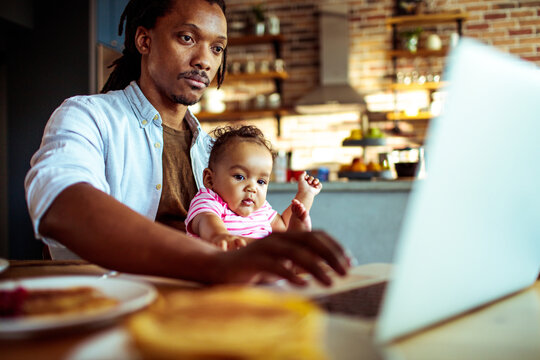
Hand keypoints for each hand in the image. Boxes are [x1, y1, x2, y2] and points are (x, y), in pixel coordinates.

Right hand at [213, 230, 350, 285]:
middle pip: (310, 241)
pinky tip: (303, 285)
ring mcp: (265, 248)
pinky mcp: (254, 260)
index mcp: (287, 236)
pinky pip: (275, 266)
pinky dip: (290, 274)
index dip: (335, 246)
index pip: (317, 235)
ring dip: (316, 267)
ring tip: (330, 282)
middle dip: (331, 255)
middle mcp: (278, 238)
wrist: (220, 268)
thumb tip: (327, 272)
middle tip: (346, 272)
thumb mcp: (281, 264)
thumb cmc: (255, 268)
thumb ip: (300, 264)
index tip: (350, 262)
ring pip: (296, 253)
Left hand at [297, 172, 321, 195]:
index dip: (307, 176)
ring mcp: (314, 186)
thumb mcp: (300, 179)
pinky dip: (318, 185)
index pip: (307, 177)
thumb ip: (302, 175)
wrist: (306, 193)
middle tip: (309, 182)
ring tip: (314, 183)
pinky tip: (315, 187)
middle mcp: (309, 184)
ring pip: (316, 180)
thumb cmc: (302, 187)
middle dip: (311, 178)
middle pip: (312, 177)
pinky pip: (320, 184)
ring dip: (315, 180)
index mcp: (305, 182)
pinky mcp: (318, 189)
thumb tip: (305, 171)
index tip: (305, 178)